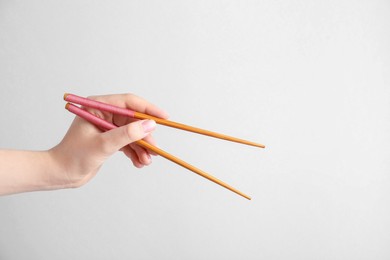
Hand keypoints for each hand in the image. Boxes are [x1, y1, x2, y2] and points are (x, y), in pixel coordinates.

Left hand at [50, 93, 168, 187]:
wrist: (61, 174)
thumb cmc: (74, 156)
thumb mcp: (104, 145)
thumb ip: (128, 134)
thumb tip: (150, 125)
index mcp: (98, 106)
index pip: (129, 102)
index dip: (148, 109)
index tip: (164, 117)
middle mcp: (104, 114)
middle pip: (133, 120)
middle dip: (145, 136)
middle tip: (154, 149)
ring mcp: (107, 127)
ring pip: (132, 133)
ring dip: (141, 147)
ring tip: (146, 161)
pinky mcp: (109, 139)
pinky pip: (128, 143)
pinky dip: (135, 152)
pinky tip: (139, 163)